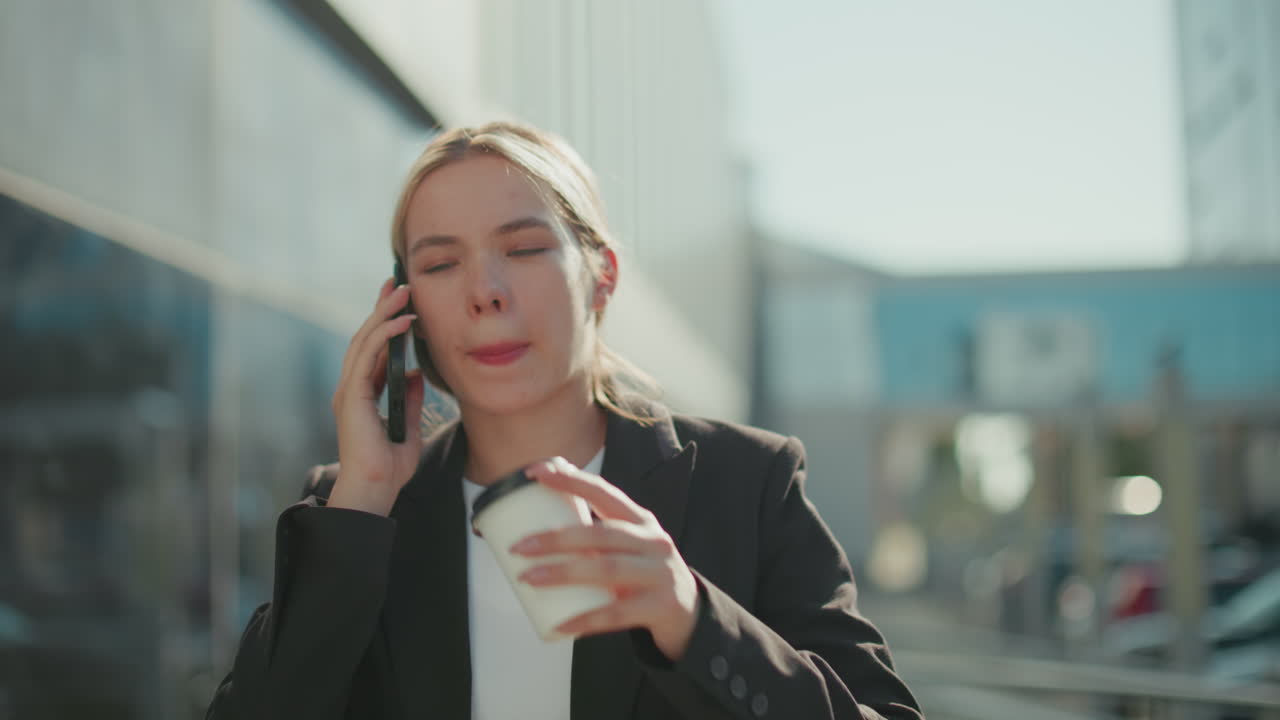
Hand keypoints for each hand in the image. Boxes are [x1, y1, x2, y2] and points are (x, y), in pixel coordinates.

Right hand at [328, 277, 426, 515]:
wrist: (375, 491)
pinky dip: (385, 336)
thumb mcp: (408, 427)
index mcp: (361, 394)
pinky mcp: (352, 397)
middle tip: (398, 282)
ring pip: (363, 340)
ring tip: (403, 291)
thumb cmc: (389, 468)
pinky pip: (367, 357)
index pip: (371, 349)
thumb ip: (410, 399)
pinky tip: (403, 323)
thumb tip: (416, 373)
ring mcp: (348, 391)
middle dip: (381, 308)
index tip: (398, 301)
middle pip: (364, 337)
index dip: (383, 323)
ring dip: (384, 313)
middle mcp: (351, 388)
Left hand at [510, 457, 700, 661]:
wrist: (689, 614)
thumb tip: (532, 526)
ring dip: (564, 573)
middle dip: (556, 538)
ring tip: (529, 578)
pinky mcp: (661, 606)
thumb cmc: (643, 575)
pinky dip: (585, 620)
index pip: (603, 492)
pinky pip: (616, 614)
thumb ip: (593, 536)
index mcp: (641, 520)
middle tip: (519, 547)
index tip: (534, 473)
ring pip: (607, 569)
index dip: (569, 480)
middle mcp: (654, 541)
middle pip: (601, 533)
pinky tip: (560, 626)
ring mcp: (660, 573)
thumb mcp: (627, 548)